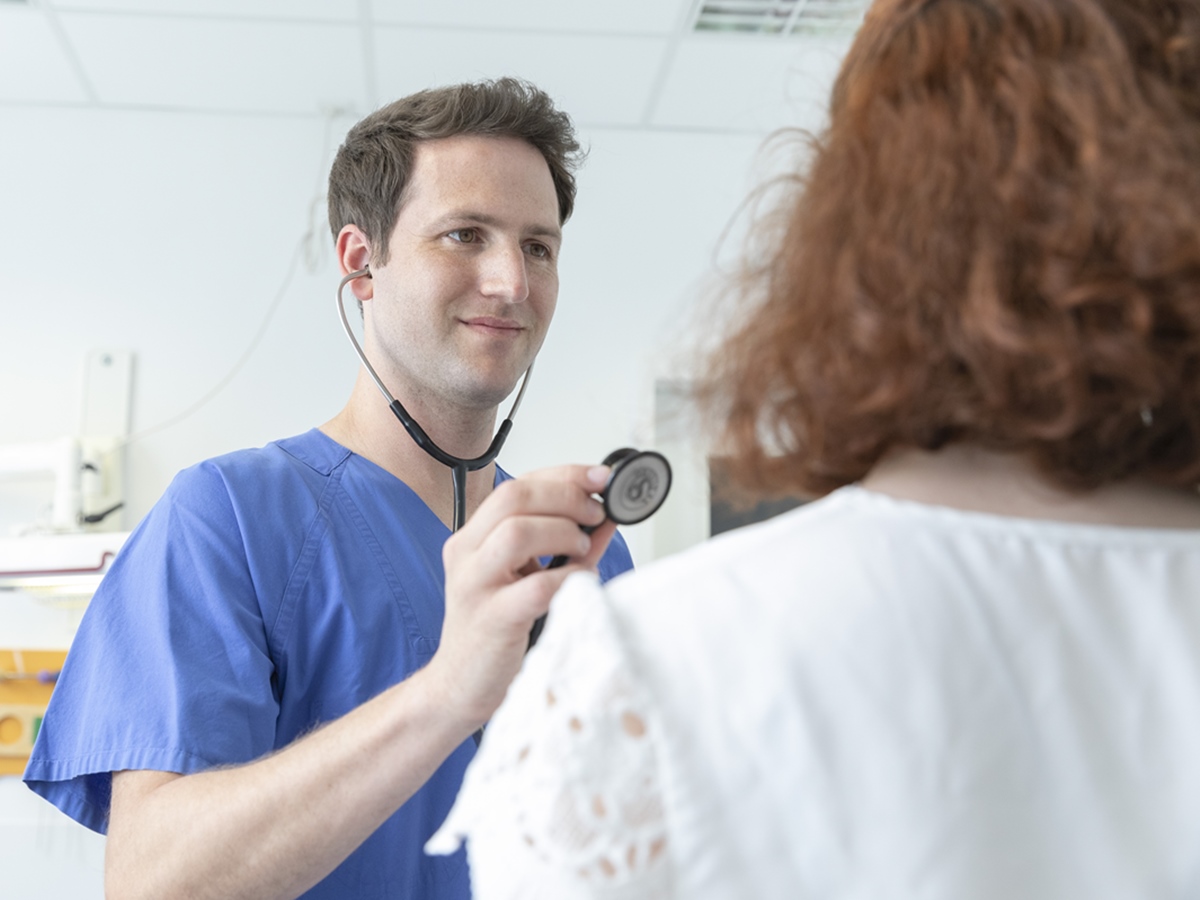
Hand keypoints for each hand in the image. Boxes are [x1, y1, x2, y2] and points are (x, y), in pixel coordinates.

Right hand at [427, 465, 618, 732]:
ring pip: (517, 532)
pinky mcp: (490, 619)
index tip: (601, 478)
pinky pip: (535, 587)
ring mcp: (474, 586)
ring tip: (582, 551)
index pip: (516, 485)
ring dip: (563, 533)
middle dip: (566, 497)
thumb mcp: (524, 578)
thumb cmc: (492, 631)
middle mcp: (466, 554)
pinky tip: (576, 586)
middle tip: (596, 514)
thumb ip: (564, 547)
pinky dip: (566, 580)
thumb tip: (605, 518)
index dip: (563, 475)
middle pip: (514, 497)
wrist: (457, 687)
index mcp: (472, 538)